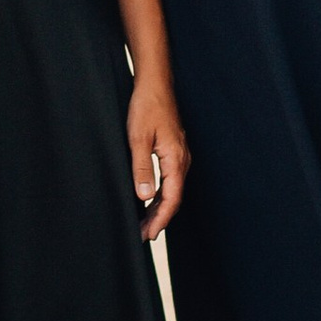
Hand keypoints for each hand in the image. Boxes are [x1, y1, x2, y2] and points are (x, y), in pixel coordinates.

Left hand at [127, 68, 186, 239]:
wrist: (155, 84)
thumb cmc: (147, 107)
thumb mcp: (138, 138)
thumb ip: (141, 168)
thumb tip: (144, 197)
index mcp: (176, 159)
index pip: (172, 198)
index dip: (161, 218)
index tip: (149, 234)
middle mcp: (182, 160)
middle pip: (174, 197)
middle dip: (159, 218)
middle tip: (143, 236)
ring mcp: (179, 155)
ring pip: (172, 189)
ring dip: (159, 208)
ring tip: (144, 224)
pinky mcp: (174, 151)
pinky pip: (170, 179)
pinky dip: (160, 194)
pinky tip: (149, 199)